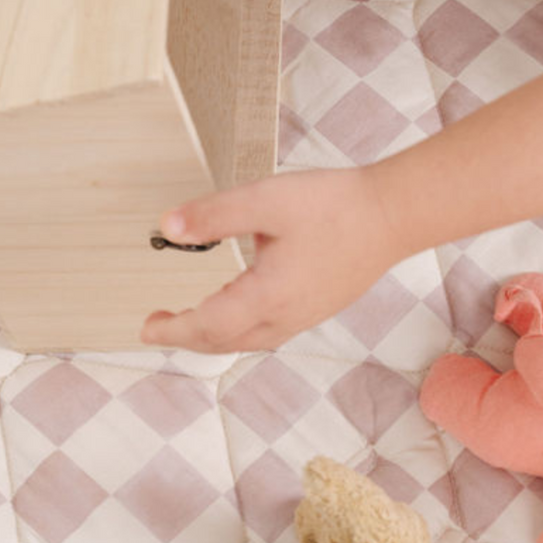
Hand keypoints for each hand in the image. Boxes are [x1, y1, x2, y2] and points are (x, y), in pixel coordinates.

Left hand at [140, 165, 409, 352]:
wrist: (395, 213)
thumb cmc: (337, 205)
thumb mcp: (267, 200)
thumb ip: (215, 215)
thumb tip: (168, 227)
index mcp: (267, 297)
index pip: (206, 326)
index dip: (172, 329)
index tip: (147, 327)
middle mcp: (286, 316)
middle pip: (225, 342)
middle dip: (188, 337)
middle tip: (161, 324)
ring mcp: (308, 314)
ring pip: (250, 340)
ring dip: (217, 335)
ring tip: (199, 317)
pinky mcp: (323, 305)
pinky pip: (272, 330)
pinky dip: (244, 328)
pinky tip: (247, 305)